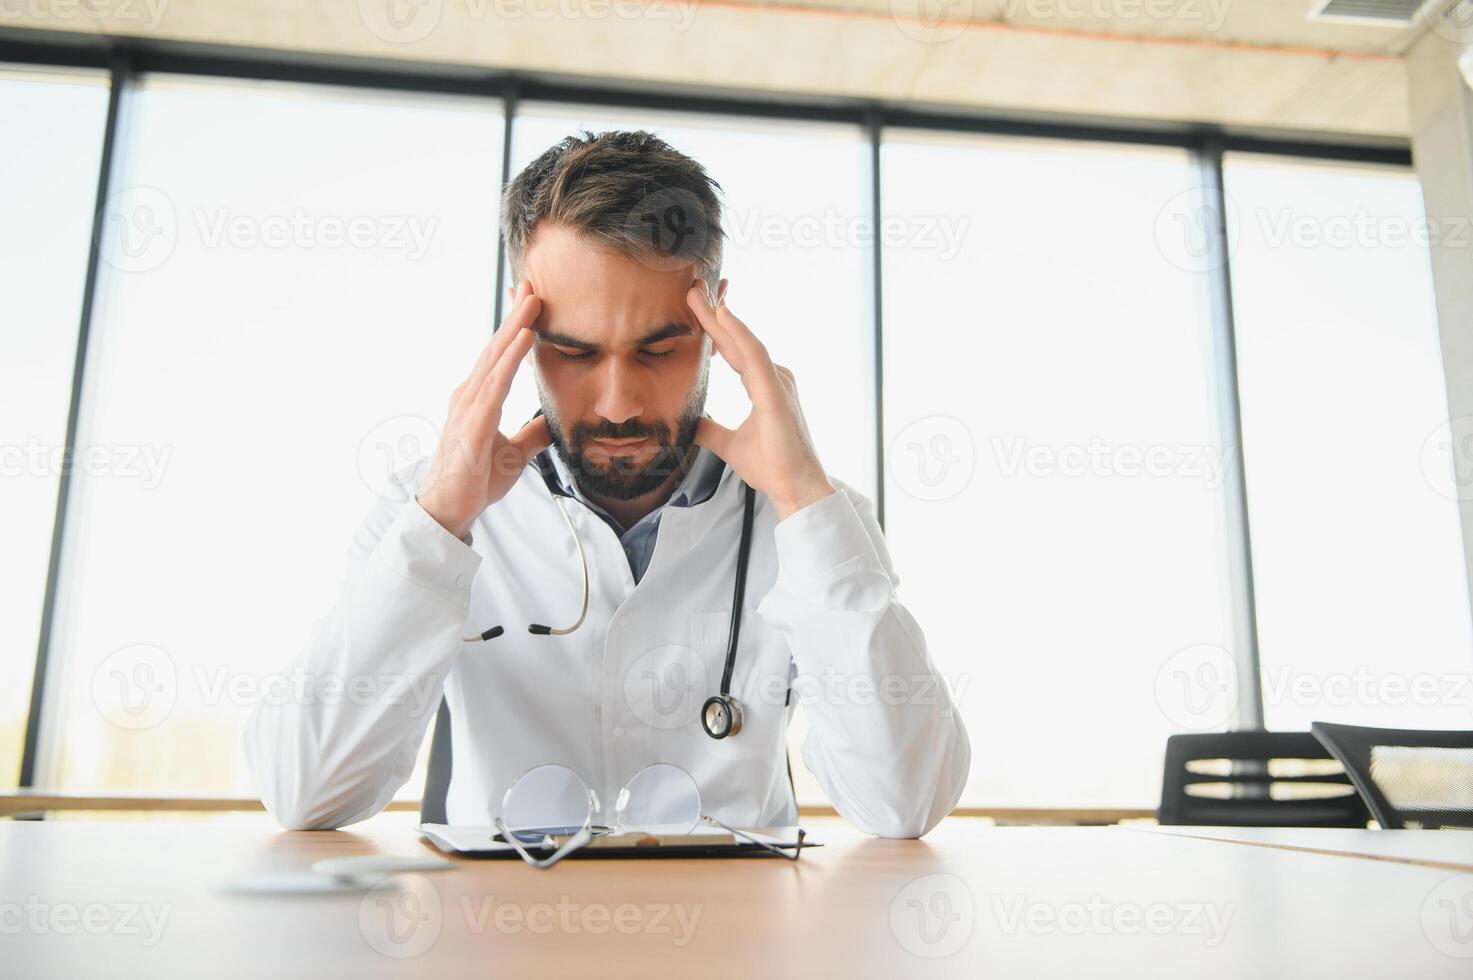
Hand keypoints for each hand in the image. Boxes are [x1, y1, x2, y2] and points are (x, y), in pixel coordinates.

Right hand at [417, 281, 550, 538]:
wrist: (451, 509)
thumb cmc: (475, 480)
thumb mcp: (515, 453)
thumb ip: (532, 434)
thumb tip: (553, 422)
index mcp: (479, 398)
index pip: (501, 356)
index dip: (517, 328)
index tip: (532, 301)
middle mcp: (469, 394)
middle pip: (497, 347)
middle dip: (516, 315)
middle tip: (533, 283)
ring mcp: (468, 405)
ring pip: (496, 358)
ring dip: (516, 327)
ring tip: (534, 300)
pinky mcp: (472, 422)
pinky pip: (496, 384)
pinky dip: (511, 359)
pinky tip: (525, 339)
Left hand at [686, 283, 834, 519]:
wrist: (796, 489)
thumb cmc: (772, 467)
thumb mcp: (728, 444)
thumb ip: (709, 429)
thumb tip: (687, 422)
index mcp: (764, 386)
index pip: (731, 351)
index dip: (712, 329)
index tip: (692, 307)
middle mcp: (773, 378)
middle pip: (736, 340)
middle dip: (712, 313)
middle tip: (691, 287)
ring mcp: (777, 382)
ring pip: (743, 342)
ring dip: (719, 317)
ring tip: (697, 294)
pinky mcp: (776, 393)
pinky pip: (754, 356)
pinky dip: (738, 334)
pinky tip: (722, 315)